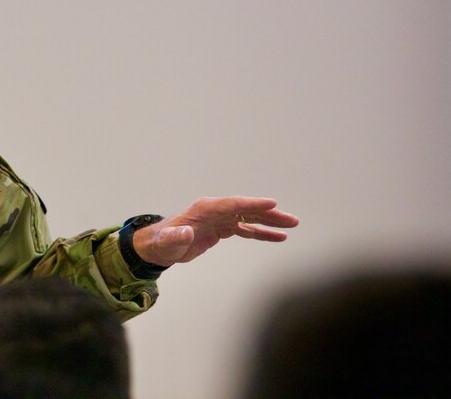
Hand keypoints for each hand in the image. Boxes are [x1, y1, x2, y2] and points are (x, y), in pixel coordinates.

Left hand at [132, 196, 297, 267]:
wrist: (160, 246)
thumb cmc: (162, 243)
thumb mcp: (168, 242)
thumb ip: (176, 237)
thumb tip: (186, 232)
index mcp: (205, 209)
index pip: (233, 204)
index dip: (252, 204)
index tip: (272, 204)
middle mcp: (215, 210)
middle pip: (246, 209)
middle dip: (269, 214)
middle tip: (291, 219)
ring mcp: (220, 219)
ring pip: (249, 218)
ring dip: (270, 222)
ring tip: (290, 226)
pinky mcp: (222, 229)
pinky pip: (246, 229)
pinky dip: (261, 233)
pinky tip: (277, 237)